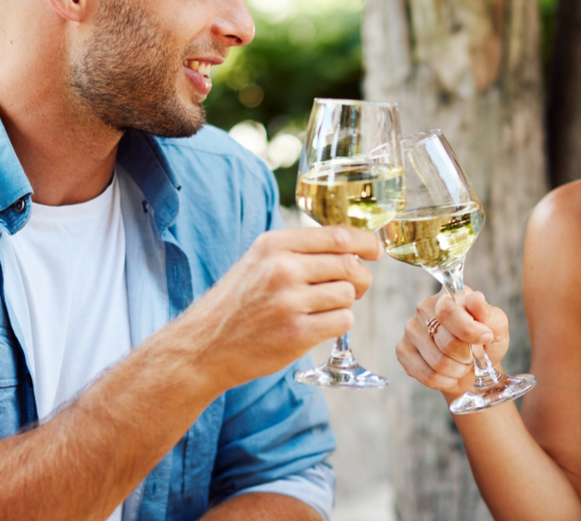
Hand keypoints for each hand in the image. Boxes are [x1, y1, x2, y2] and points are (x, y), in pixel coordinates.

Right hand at [184, 225, 381, 385]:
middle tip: (356, 287)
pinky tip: (318, 324)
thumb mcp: (260, 260)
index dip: (365, 242)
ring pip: (349, 294)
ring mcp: (289, 302)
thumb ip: (299, 249)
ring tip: (325, 307)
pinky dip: (338, 322)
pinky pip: (343, 320)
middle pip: (350, 265)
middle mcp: (282, 269)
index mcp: (275, 245)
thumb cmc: (239, 301)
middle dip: (362, 277)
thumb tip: (351, 245)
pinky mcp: (296, 333)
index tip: (375, 250)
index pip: (337, 235)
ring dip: (346, 302)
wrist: (205, 345)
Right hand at [396, 289, 510, 396]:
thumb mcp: (496, 325)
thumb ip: (488, 313)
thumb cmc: (484, 341)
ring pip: (438, 362)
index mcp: (447, 296)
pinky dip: (446, 381)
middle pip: (446, 342)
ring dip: (458, 370)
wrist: (473, 364)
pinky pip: (427, 376)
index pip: (448, 312)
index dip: (469, 330)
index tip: (486, 338)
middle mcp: (424, 308)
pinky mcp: (403, 351)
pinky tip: (450, 374)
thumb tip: (476, 300)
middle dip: (467, 356)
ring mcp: (411, 330)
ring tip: (463, 365)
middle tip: (472, 356)